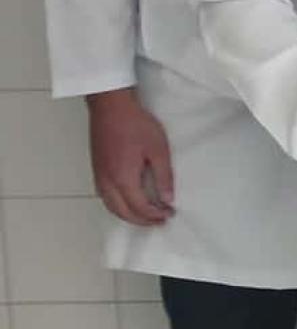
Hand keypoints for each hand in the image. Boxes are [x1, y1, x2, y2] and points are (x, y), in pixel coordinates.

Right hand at [87, 89, 174, 225]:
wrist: (111, 108)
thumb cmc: (136, 125)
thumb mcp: (158, 150)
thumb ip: (164, 177)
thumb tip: (167, 199)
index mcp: (123, 178)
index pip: (140, 208)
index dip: (155, 215)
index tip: (169, 214)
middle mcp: (107, 182)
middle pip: (123, 212)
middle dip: (142, 221)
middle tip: (159, 221)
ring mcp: (99, 176)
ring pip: (111, 207)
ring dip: (128, 215)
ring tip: (146, 216)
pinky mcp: (96, 169)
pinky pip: (104, 197)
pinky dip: (117, 206)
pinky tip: (128, 202)